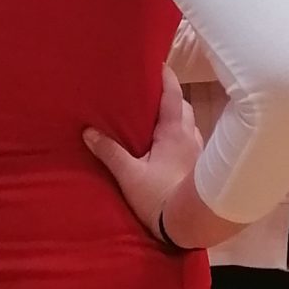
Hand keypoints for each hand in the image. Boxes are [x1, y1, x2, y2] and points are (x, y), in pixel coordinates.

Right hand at [85, 69, 200, 238]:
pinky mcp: (199, 166)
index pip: (173, 94)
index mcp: (175, 131)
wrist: (192, 224)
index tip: (158, 63)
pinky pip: (190, 140)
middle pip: (183, 106)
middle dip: (170, 96)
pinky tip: (167, 145)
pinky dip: (179, 134)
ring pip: (188, 123)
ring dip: (175, 116)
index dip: (166, 77)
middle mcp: (190, 136)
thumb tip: (90, 133)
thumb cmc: (160, 197)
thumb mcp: (130, 176)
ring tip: (156, 119)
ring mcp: (198, 151)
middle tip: (150, 94)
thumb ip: (110, 153)